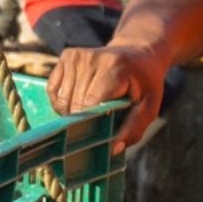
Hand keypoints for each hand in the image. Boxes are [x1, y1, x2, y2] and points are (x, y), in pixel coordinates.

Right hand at [47, 44, 166, 154]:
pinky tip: (77, 100)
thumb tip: (112, 149)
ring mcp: (76, 56)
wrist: (138, 51)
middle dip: (82, 119)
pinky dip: (61, 101)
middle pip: (73, 103)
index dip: (92, 122)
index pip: (89, 104)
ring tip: (89, 110)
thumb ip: (134, 129)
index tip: (100, 132)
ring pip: (61, 99)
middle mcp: (91, 59)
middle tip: (97, 121)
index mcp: (114, 69)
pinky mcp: (66, 56)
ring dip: (70, 112)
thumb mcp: (149, 106)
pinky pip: (53, 89)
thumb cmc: (145, 83)